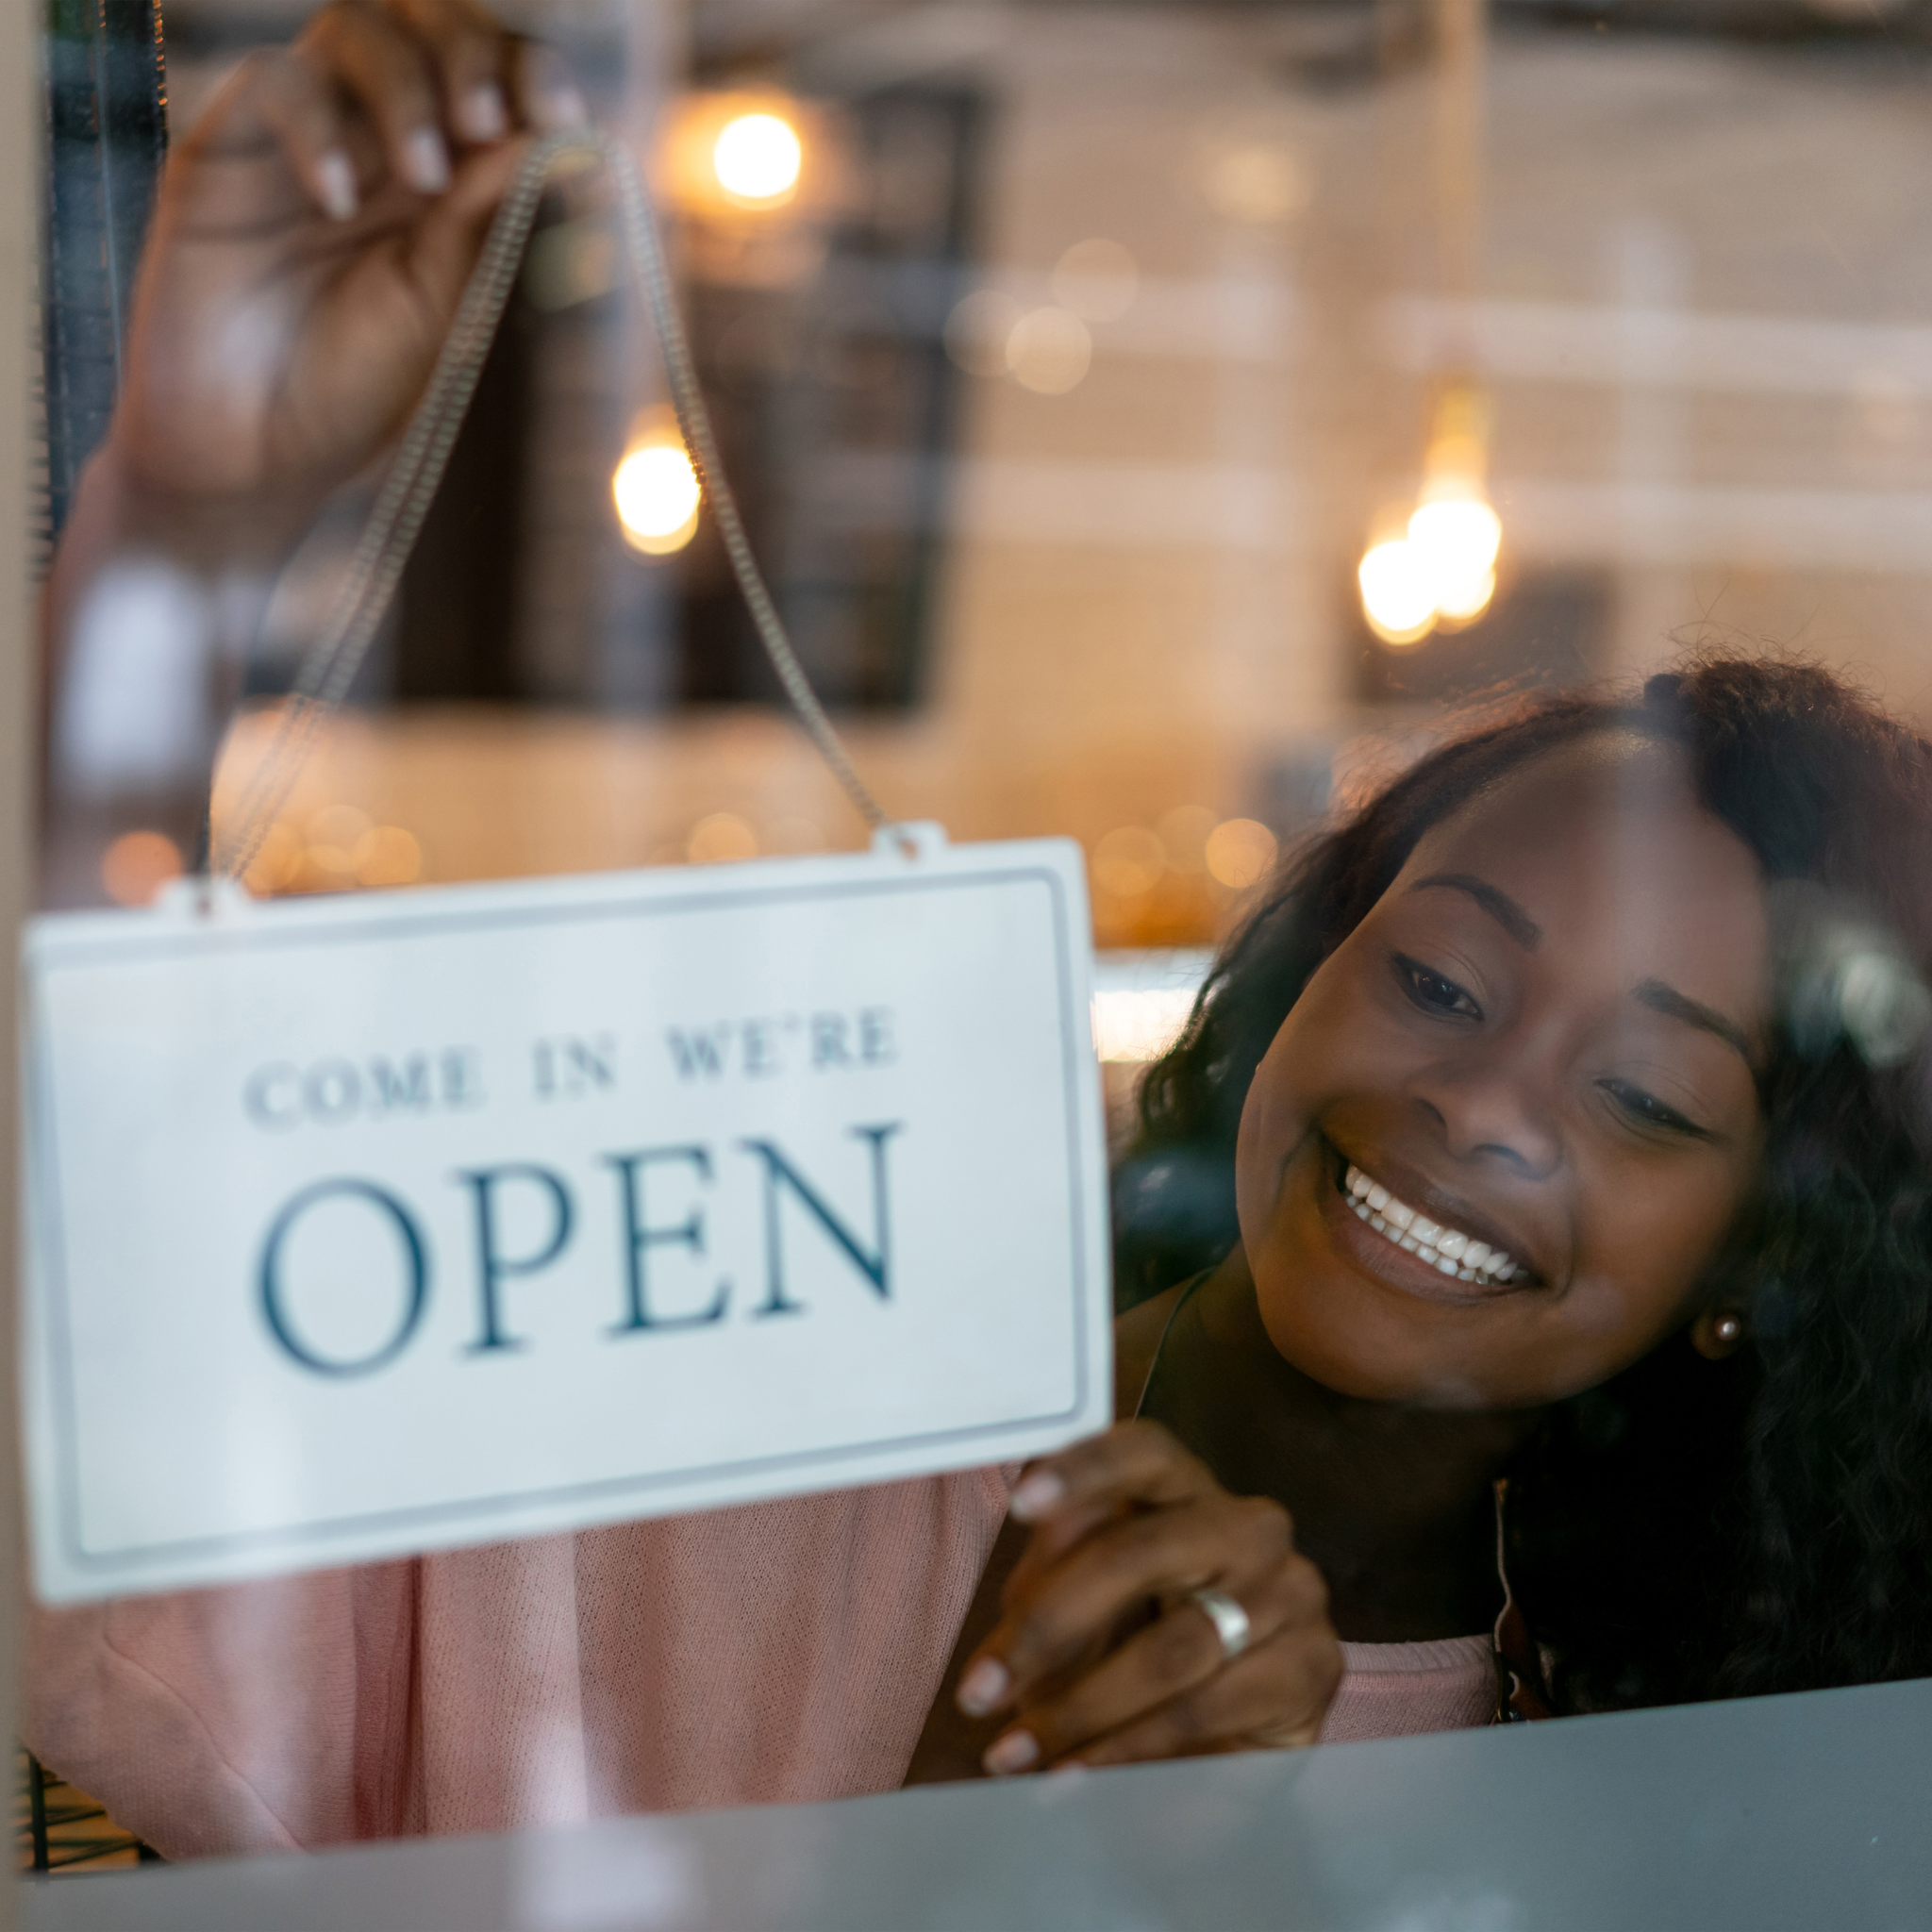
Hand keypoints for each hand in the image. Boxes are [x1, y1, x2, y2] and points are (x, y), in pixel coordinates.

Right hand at [111, 0, 585, 548]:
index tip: (561, 111)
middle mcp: (376, 141)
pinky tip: (338, 203)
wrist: (251, 462)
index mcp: (445, 180)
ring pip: (353, 30)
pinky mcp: (225, 152)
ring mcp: (301, 139)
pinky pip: (275, 85)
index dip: (529, 71)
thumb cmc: (350, 397)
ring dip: (404, 86)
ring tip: (422, 177)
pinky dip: (319, 129)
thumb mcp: (440, 313)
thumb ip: (482, 226)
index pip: (493, 77)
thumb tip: (546, 138)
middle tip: (485, 120)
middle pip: (423, 22)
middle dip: (469, 50)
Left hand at [953, 1421, 1342, 1772]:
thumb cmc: (1139, 1650)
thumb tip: (1036, 1545)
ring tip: (1014, 1750)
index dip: (1084, 1469)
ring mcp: (1291, 1591)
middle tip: (979, 1689)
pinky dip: (1127, 1748)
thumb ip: (1057, 1568)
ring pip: (1171, 1647)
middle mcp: (1247, 1526)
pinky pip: (1204, 1709)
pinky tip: (1077, 1771)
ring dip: (1079, 1708)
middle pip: (1142, 1550)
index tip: (1021, 1500)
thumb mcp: (1083, 1608)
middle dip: (1050, 1625)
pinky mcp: (1314, 1666)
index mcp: (1186, 1490)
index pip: (1144, 1452)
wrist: (1221, 1747)